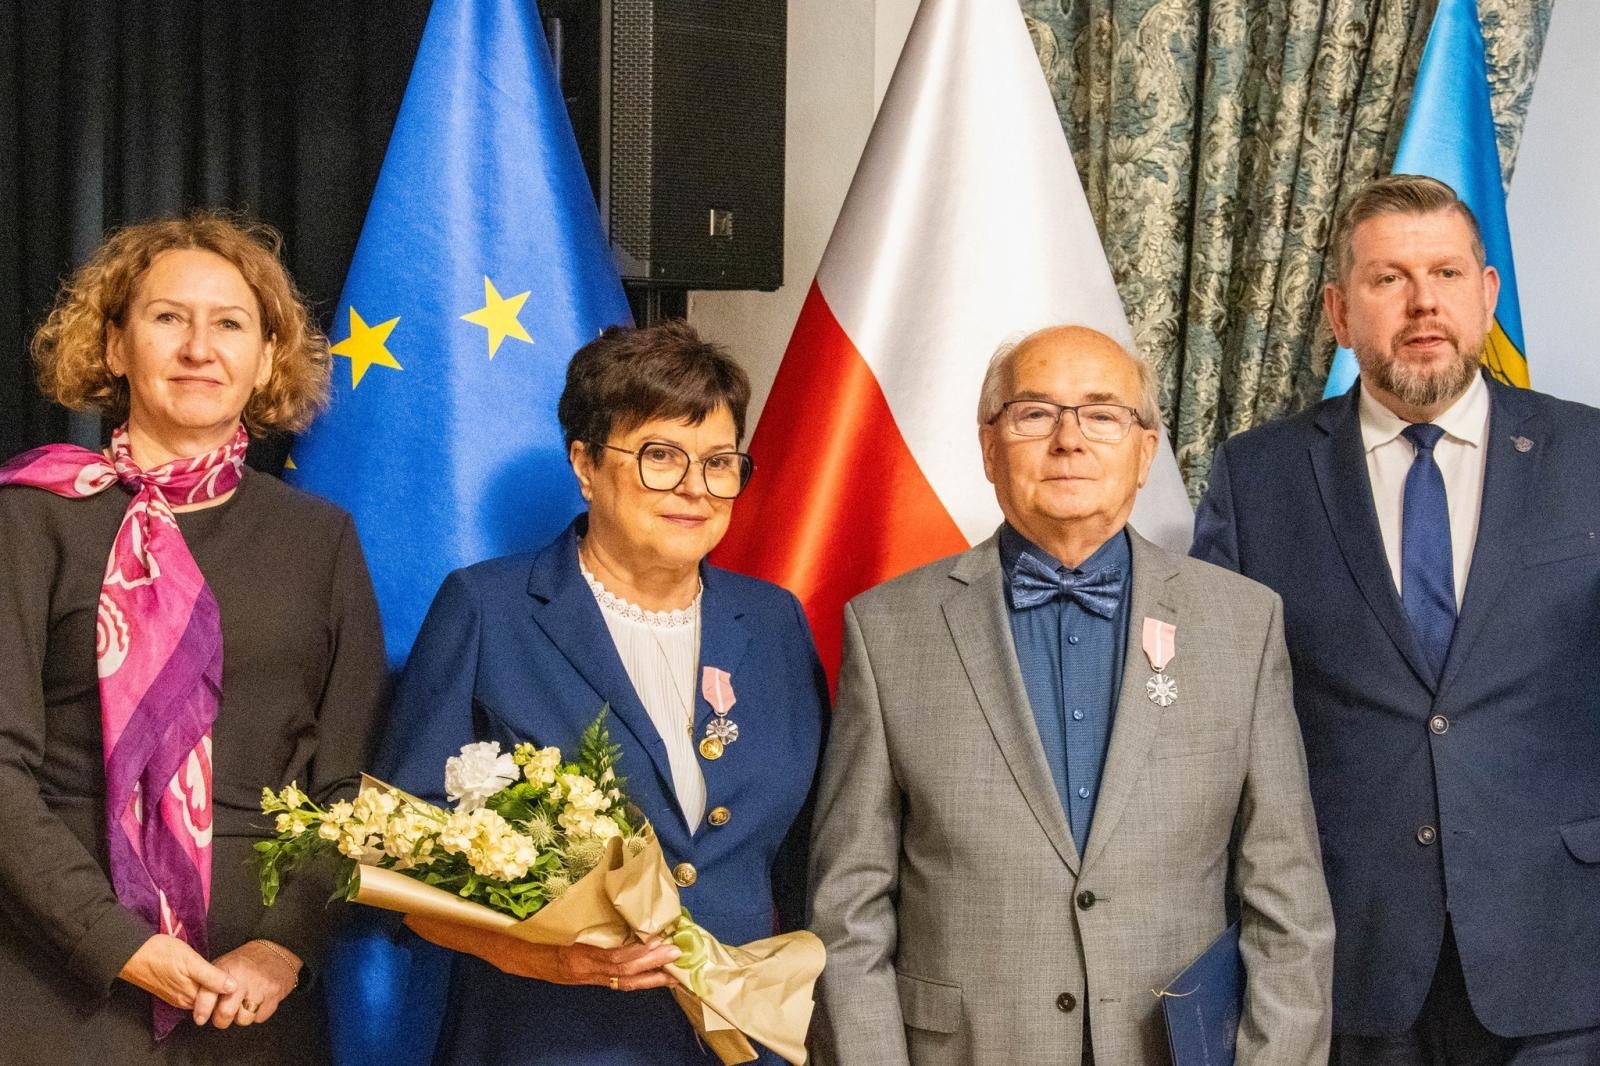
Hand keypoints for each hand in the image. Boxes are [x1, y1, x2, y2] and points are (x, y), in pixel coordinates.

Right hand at [118, 934, 235, 1010]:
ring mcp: (176, 995)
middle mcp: (184, 1000)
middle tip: (236, 972)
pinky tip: (205, 973)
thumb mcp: (191, 962)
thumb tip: (233, 988)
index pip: (218, 1000)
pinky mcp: (170, 988)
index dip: (231, 989)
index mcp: (190, 996)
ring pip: (201, 994)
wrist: (131, 952)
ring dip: (212, 985)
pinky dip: (201, 983)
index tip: (242, 977)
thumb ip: (212, 977)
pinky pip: (191, 990)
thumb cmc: (161, 953)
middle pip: (210, 999)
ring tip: (223, 971)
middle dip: (223, 989)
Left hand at [195, 939, 301, 1028]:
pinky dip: (257, 1014)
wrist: (278, 953)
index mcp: (227, 968)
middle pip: (226, 1013)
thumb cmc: (246, 963)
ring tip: (243, 1004)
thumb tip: (195, 1006)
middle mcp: (243, 978)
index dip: (202, 1009)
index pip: (209, 993)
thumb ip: (210, 984)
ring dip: (241, 1017)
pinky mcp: (274, 995)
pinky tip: (258, 1001)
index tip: (200, 1019)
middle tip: (223, 1015)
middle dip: (221, 1020)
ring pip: (243, 1019)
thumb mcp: (225, 965)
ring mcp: (260, 987)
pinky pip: (259, 1018)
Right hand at [405, 914, 680, 990]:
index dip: (637, 955)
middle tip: (677, 955)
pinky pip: (604, 978)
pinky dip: (627, 976)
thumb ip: (560, 902)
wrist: (479, 936)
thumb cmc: (506, 917)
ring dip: (644, 976)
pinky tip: (645, 970)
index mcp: (565, 955)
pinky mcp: (570, 972)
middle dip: (649, 967)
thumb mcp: (532, 910)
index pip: (608, 959)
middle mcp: (571, 968)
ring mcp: (571, 974)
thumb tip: (595, 872)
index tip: (661, 943)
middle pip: (618, 973)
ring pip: (614, 980)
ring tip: (670, 970)